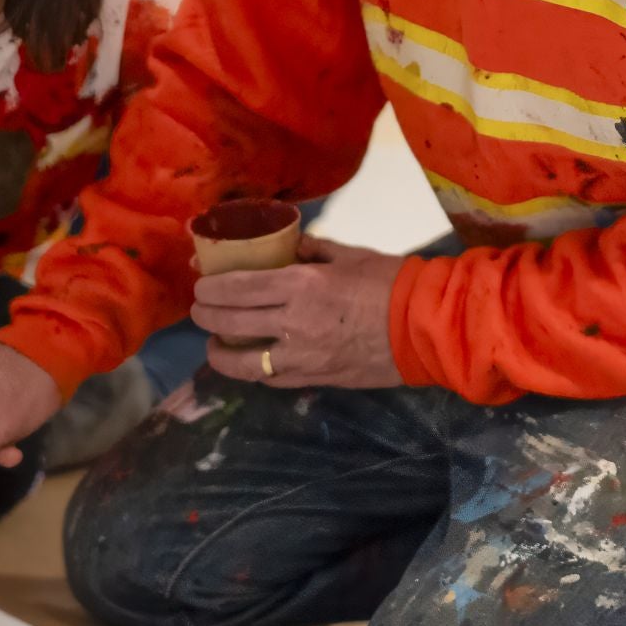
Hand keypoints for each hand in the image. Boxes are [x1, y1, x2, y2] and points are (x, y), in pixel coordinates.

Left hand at [194, 235, 404, 389]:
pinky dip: (254, 371)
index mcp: (300, 284)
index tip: (200, 284)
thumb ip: (309, 251)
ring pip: (243, 361)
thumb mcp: (347, 254)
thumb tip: (284, 247)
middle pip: (231, 322)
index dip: (211, 287)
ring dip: (220, 352)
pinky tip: (248, 363)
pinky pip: (272, 378)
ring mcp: (302, 356)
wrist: (425, 327)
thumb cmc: (390, 282)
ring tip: (214, 343)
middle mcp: (293, 322)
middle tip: (200, 310)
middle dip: (206, 316)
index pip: (237, 287)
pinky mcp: (315, 378)